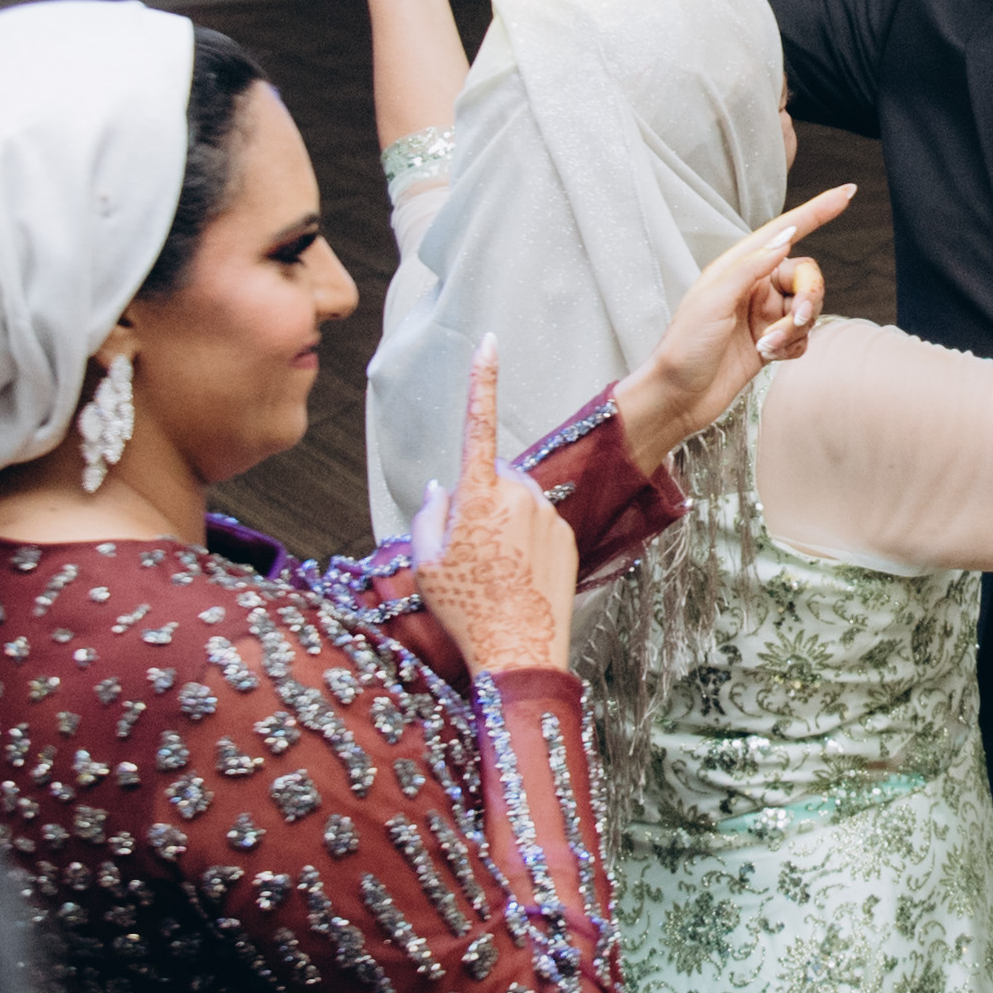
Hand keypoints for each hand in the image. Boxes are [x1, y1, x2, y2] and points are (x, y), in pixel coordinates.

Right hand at [408, 346, 580, 676]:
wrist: (521, 651)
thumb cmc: (465, 610)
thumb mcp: (425, 563)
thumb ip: (428, 515)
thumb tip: (440, 491)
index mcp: (477, 495)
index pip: (476, 424)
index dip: (481, 380)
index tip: (488, 341)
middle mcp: (517, 495)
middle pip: (490, 480)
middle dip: (477, 502)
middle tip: (466, 555)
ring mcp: (547, 514)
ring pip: (514, 504)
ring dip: (501, 526)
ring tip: (493, 574)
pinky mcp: (567, 534)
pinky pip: (537, 525)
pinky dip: (524, 543)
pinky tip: (517, 579)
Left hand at [615, 187, 858, 468]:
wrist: (678, 398)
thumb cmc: (685, 347)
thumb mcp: (712, 302)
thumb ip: (750, 268)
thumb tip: (784, 239)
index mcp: (738, 267)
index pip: (785, 231)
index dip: (817, 211)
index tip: (848, 192)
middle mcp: (754, 286)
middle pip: (806, 276)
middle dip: (809, 297)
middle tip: (797, 319)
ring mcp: (764, 315)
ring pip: (808, 309)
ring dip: (796, 328)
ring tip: (768, 346)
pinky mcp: (771, 343)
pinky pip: (803, 337)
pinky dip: (794, 347)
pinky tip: (770, 358)